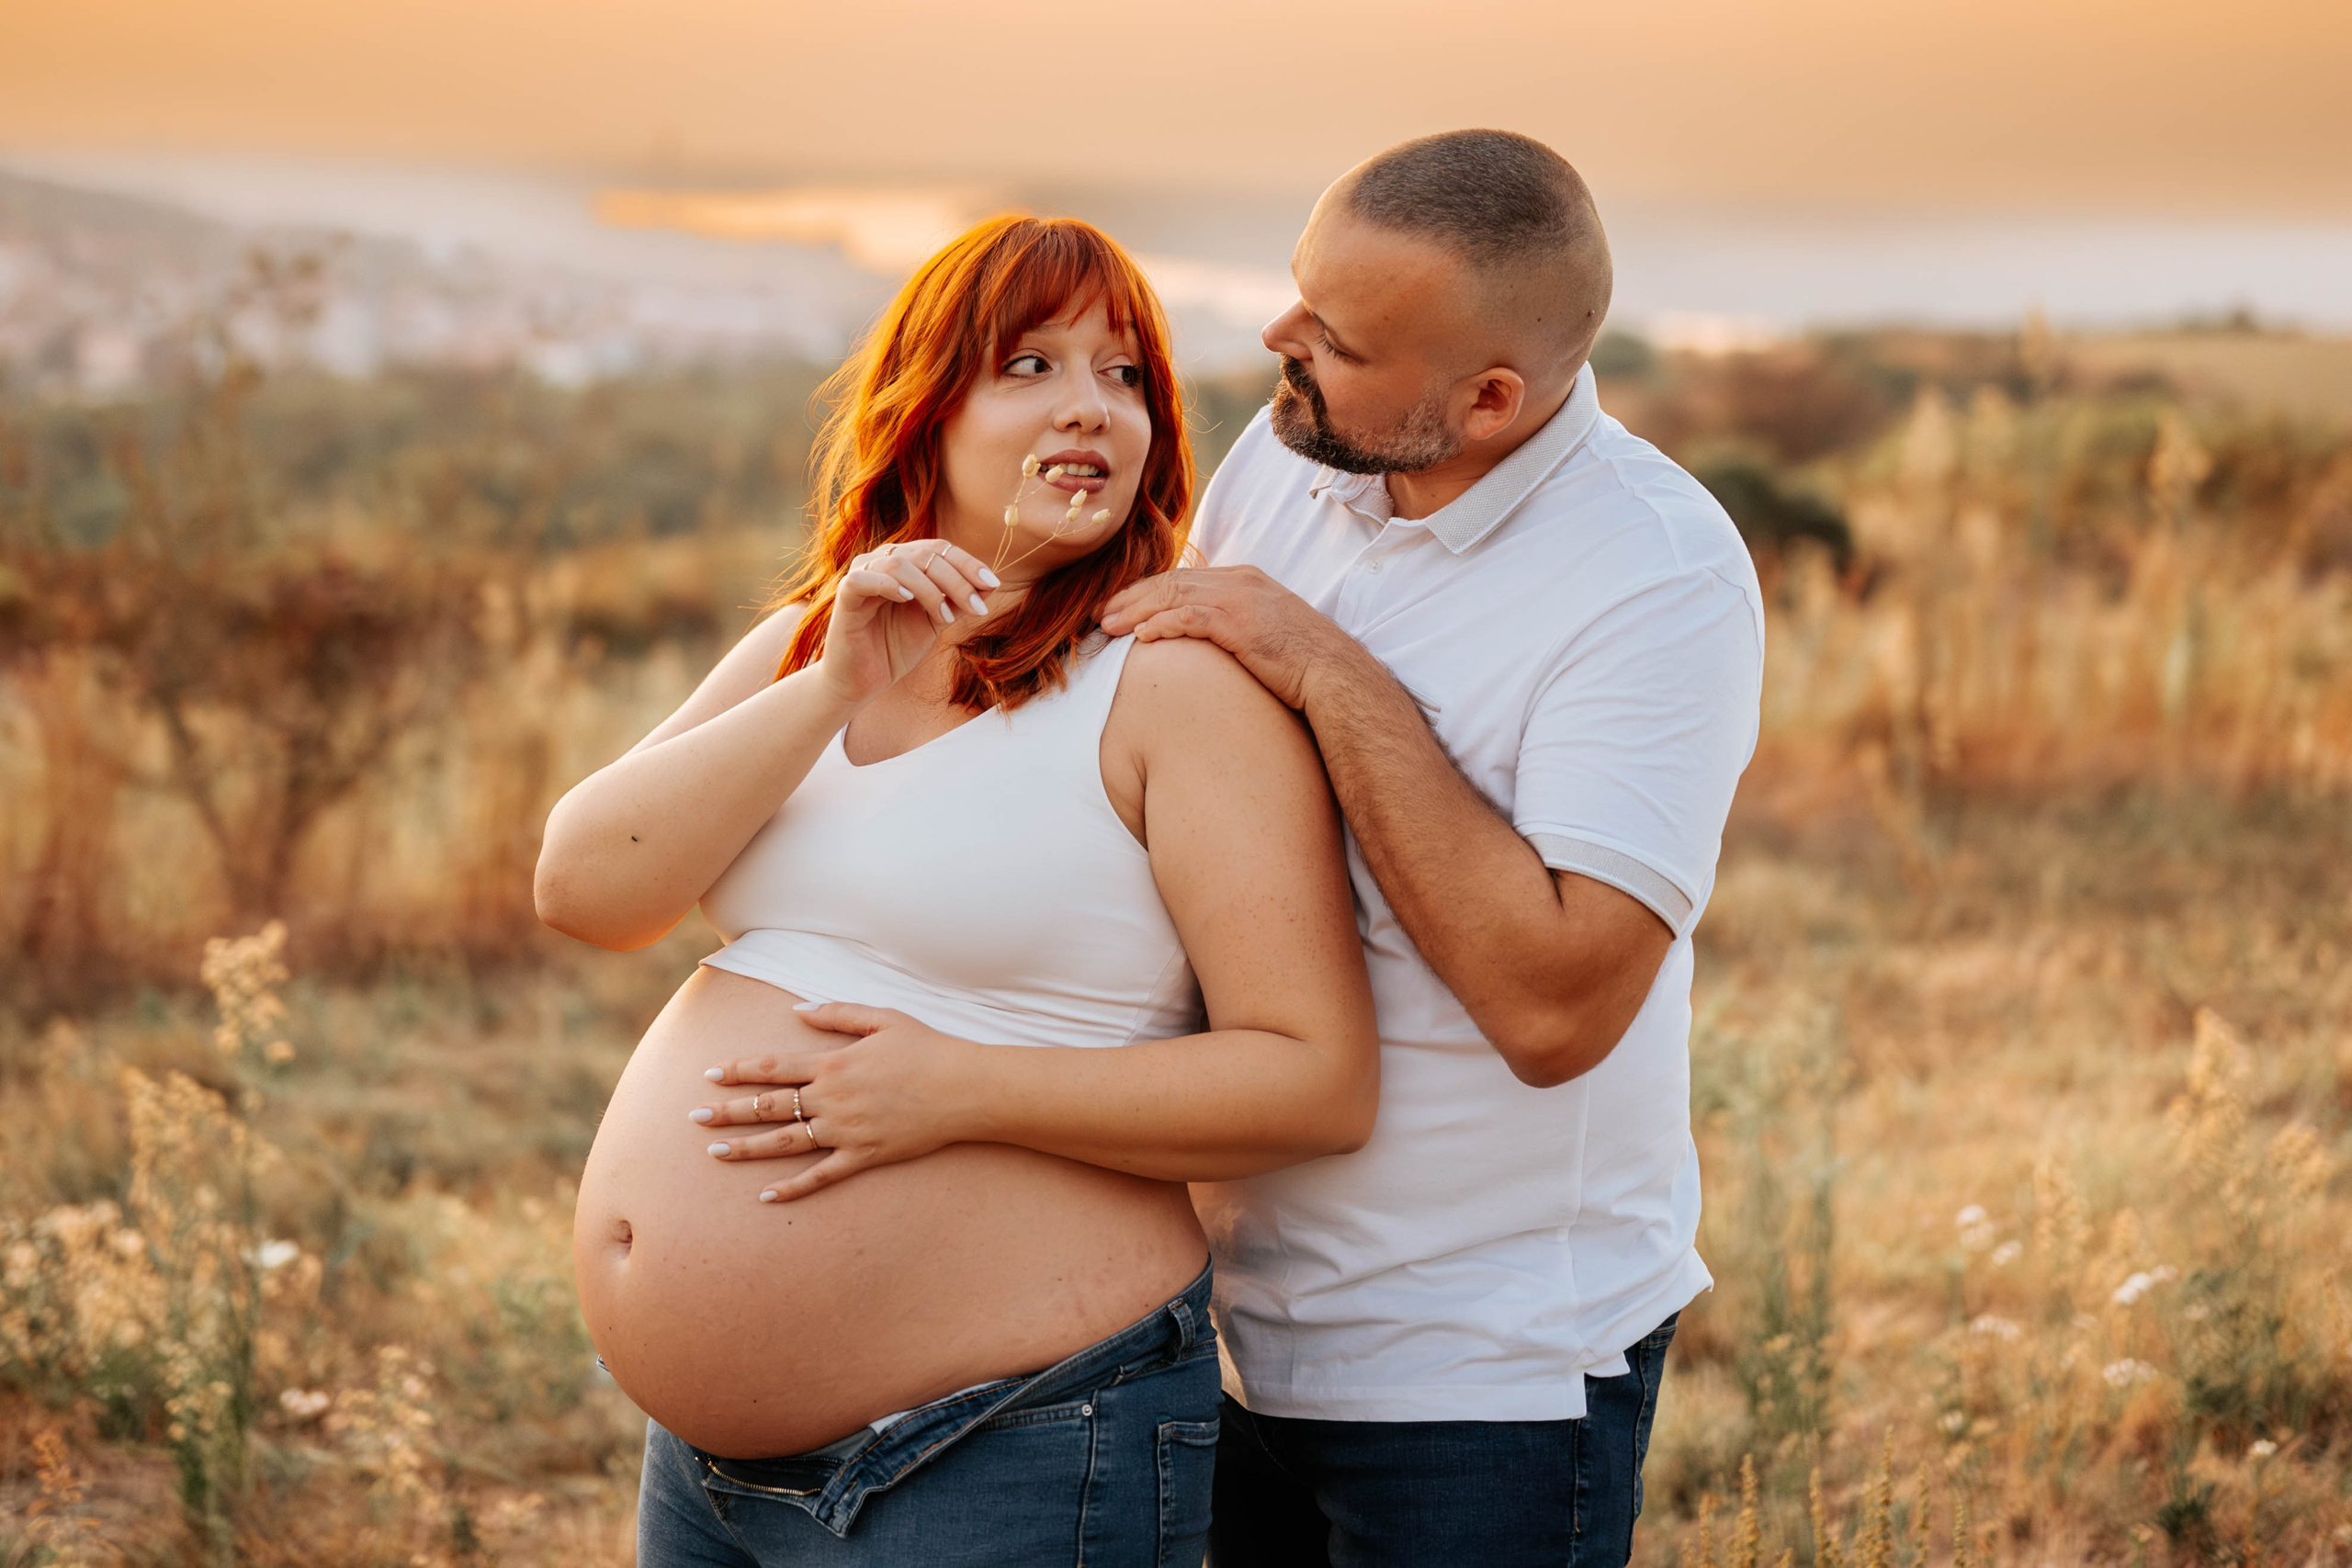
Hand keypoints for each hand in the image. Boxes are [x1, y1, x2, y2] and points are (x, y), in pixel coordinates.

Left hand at [692, 1003, 983, 1201]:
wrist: (964, 1088)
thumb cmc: (926, 1048)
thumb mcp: (882, 1018)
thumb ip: (837, 1014)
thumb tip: (797, 1011)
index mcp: (834, 1064)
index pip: (773, 1068)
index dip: (739, 1071)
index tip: (710, 1075)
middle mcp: (833, 1099)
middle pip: (770, 1106)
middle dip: (728, 1111)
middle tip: (694, 1117)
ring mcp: (847, 1131)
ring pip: (786, 1143)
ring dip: (748, 1148)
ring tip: (715, 1151)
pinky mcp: (865, 1156)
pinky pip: (821, 1176)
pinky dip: (793, 1188)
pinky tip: (766, 1195)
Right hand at [820, 540, 1001, 706]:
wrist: (861, 680)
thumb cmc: (894, 647)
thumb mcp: (935, 622)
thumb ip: (958, 601)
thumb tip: (991, 584)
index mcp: (906, 562)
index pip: (940, 550)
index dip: (968, 564)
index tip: (993, 585)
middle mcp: (884, 560)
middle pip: (925, 554)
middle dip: (957, 580)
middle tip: (977, 608)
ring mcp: (863, 573)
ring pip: (901, 563)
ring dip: (930, 589)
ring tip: (945, 618)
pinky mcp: (845, 593)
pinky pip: (865, 578)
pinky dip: (889, 584)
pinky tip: (907, 599)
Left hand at [1098, 565, 1354, 709]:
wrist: (1335, 675)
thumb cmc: (1301, 664)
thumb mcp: (1263, 635)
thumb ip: (1232, 628)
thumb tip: (1203, 645)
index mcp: (1243, 581)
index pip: (1183, 580)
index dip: (1145, 593)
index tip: (1118, 609)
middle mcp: (1239, 582)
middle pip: (1171, 582)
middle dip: (1131, 597)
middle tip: (1099, 615)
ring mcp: (1241, 599)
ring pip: (1174, 596)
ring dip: (1135, 610)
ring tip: (1108, 626)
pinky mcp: (1242, 623)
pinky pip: (1191, 618)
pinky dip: (1162, 625)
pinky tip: (1141, 637)